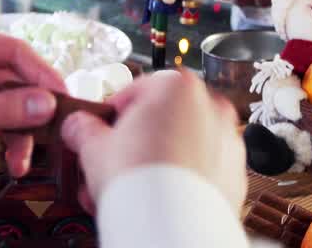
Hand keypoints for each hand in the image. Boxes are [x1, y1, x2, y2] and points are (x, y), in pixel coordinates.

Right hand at [61, 70, 246, 215]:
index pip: (135, 92)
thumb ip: (83, 129)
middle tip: (112, 163)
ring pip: (182, 145)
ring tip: (128, 188)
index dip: (112, 115)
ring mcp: (226, 139)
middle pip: (162, 119)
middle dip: (134, 143)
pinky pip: (200, 169)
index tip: (101, 133)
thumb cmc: (142, 181)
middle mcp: (209, 106)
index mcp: (177, 86)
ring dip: (155, 162)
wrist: (174, 225)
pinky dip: (181, 178)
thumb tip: (77, 126)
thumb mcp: (95, 148)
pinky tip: (155, 198)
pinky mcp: (233, 172)